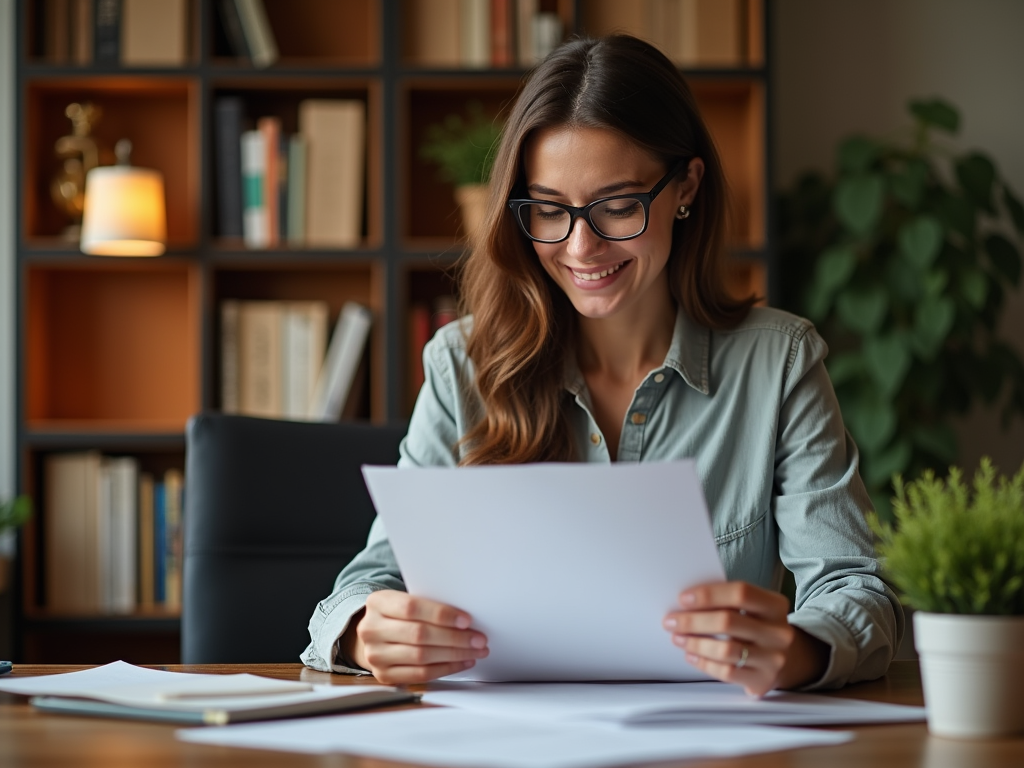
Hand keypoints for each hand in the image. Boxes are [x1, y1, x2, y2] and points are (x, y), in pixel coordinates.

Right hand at [341, 590, 488, 684]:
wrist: (375, 635)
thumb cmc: (399, 615)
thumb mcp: (405, 600)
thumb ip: (428, 605)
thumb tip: (465, 617)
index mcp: (377, 603)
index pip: (411, 608)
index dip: (441, 614)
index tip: (466, 620)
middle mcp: (371, 629)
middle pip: (419, 634)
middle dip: (454, 638)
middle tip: (479, 639)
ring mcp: (375, 655)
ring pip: (422, 657)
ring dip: (454, 655)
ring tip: (475, 651)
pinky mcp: (384, 675)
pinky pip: (421, 675)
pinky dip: (446, 669)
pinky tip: (462, 662)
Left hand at [662, 581, 828, 696]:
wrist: (788, 657)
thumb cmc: (758, 625)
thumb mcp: (753, 608)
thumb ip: (727, 601)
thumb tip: (686, 602)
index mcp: (775, 605)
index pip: (741, 593)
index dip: (709, 594)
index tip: (683, 598)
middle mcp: (779, 632)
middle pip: (728, 622)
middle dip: (693, 621)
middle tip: (671, 621)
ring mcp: (773, 659)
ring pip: (725, 650)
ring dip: (694, 643)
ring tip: (677, 638)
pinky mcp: (763, 680)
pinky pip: (726, 673)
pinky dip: (704, 663)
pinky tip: (691, 656)